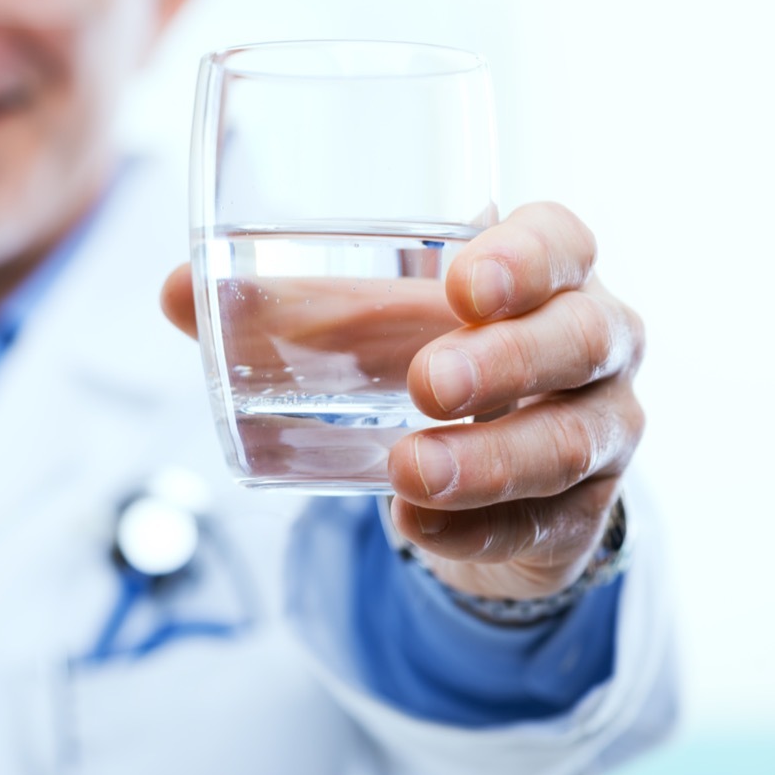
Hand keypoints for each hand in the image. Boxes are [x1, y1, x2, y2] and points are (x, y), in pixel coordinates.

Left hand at [161, 202, 644, 599]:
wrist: (482, 462)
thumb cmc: (425, 355)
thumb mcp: (364, 327)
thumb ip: (277, 307)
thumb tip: (174, 291)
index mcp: (542, 271)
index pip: (560, 240)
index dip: (524, 256)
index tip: (462, 284)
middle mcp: (590, 338)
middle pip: (582, 336)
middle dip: (506, 360)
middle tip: (426, 383)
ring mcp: (599, 423)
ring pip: (572, 438)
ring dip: (490, 458)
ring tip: (410, 473)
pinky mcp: (584, 505)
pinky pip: (550, 521)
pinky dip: (480, 531)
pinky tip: (420, 534)